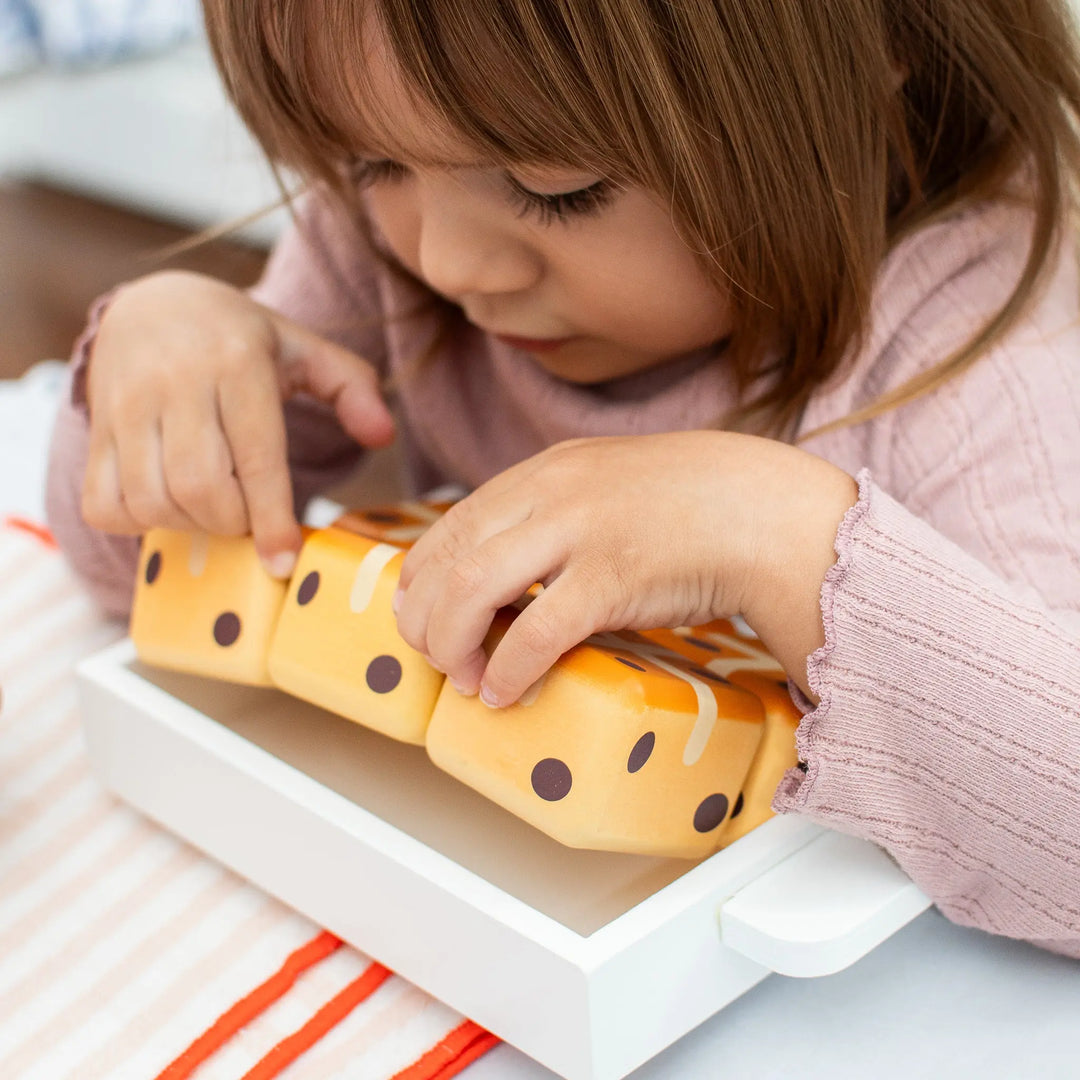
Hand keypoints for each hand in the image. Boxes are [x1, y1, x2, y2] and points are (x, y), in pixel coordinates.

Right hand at [81, 270, 393, 573]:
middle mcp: (175, 381)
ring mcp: (125, 404)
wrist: (152, 303)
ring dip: (189, 527)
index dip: (271, 517)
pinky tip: (167, 506)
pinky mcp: (95, 427)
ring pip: (150, 498)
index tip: (283, 559)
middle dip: (232, 523)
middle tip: (249, 518)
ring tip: (213, 510)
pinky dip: (137, 523)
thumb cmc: (240, 340)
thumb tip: (383, 437)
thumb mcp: (304, 350)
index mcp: (236, 363)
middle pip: (199, 486)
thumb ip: (352, 387)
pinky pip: (103, 502)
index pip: (255, 455)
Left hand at [395, 432, 857, 705]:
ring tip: (462, 679)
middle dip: (426, 618)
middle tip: (433, 657)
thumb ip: (556, 511)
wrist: (766, 509)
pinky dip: (508, 669)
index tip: (415, 614)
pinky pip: (537, 632)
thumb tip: (509, 571)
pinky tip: (503, 692)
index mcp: (548, 469)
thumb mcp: (609, 484)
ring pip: (476, 590)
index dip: (421, 577)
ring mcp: (582, 530)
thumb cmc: (694, 506)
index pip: (453, 523)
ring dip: (455, 644)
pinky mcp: (614, 576)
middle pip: (451, 559)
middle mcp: (553, 491)